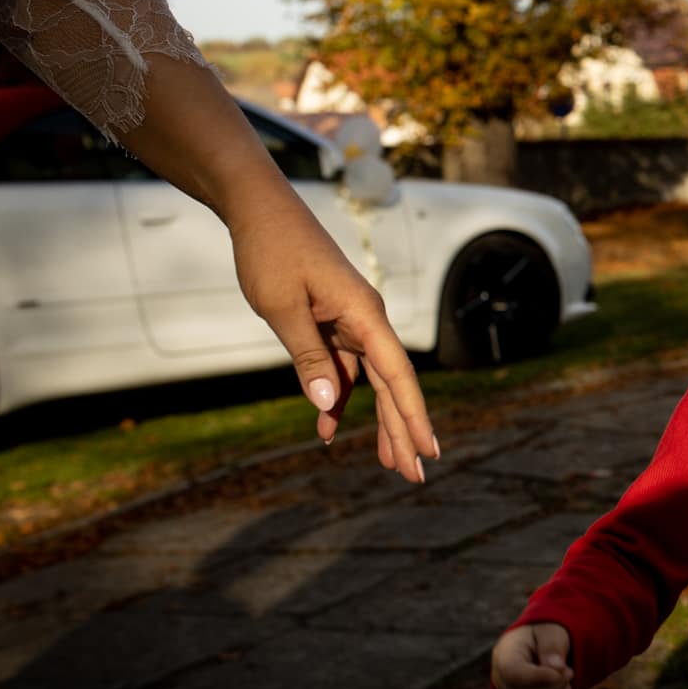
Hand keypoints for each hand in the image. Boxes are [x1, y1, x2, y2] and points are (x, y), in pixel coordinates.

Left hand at [228, 191, 436, 481]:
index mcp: (365, 315)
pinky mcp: (332, 323)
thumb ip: (308, 357)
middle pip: (393, 385)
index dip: (413, 417)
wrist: (260, 212)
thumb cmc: (272, 253)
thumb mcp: (283, 308)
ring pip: (372, 382)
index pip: (397, 376)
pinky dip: (336, 398)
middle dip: (402, 430)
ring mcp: (351, 322)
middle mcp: (367, 320)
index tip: (427, 452)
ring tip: (387, 464)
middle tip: (414, 476)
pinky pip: (342, 369)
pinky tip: (329, 429)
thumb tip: (326, 405)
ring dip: (377, 421)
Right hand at [492, 622, 573, 688]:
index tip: (561, 671)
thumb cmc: (544, 637)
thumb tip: (556, 668)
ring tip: (566, 686)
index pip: (513, 674)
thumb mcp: (551, 632)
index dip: (539, 677)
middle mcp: (500, 680)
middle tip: (569, 673)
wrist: (540, 646)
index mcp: (504, 654)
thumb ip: (552, 646)